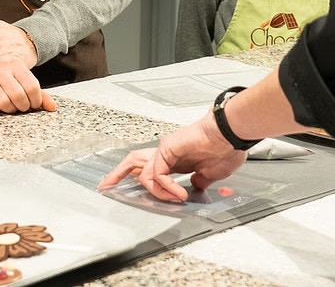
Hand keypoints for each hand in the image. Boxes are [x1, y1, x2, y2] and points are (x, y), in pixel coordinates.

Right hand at [0, 60, 56, 114]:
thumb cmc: (5, 83)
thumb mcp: (23, 84)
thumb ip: (40, 95)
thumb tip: (52, 107)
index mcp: (16, 64)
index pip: (32, 86)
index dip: (36, 101)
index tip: (33, 105)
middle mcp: (1, 70)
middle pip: (19, 96)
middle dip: (23, 107)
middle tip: (20, 107)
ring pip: (5, 103)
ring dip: (9, 110)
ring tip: (8, 106)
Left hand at [98, 115, 248, 201]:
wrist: (229, 134)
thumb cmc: (225, 148)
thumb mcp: (211, 174)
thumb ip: (198, 182)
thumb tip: (192, 187)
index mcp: (176, 160)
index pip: (151, 170)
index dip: (143, 181)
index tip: (137, 192)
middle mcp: (166, 154)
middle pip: (133, 162)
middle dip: (117, 175)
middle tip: (105, 186)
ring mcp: (164, 150)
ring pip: (142, 172)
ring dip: (152, 191)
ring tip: (168, 200)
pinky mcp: (166, 149)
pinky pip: (157, 174)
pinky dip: (166, 187)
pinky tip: (179, 194)